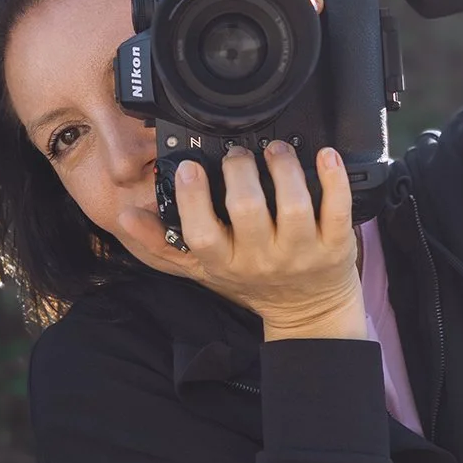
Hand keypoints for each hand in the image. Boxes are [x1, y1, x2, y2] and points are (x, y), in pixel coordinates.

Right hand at [116, 139, 364, 335]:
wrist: (308, 312)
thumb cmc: (252, 283)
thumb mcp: (203, 269)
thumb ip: (162, 244)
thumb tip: (125, 217)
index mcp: (226, 262)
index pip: (202, 233)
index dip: (193, 198)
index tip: (189, 167)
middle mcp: (262, 259)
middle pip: (247, 209)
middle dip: (240, 170)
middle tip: (238, 154)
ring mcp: (301, 252)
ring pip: (293, 205)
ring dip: (283, 168)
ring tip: (275, 150)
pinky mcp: (336, 246)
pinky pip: (337, 209)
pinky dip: (334, 179)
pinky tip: (326, 156)